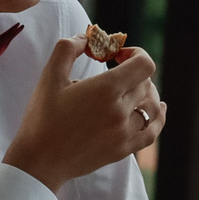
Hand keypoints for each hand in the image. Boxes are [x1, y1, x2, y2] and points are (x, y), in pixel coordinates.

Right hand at [1, 36, 165, 191]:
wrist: (39, 161)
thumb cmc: (41, 118)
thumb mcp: (49, 77)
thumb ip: (67, 49)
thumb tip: (87, 38)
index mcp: (105, 90)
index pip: (144, 64)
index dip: (135, 54)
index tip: (117, 56)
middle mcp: (120, 111)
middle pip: (145, 83)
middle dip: (132, 72)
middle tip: (114, 72)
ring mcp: (124, 133)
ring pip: (152, 106)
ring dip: (145, 92)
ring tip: (131, 89)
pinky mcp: (123, 150)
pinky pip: (152, 132)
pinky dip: (159, 118)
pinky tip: (159, 109)